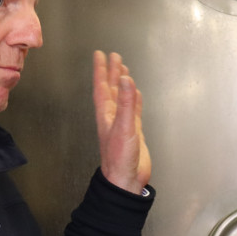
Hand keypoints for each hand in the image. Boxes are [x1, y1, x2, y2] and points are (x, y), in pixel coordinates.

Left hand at [93, 51, 151, 194]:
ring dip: (123, 84)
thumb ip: (126, 104)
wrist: (126, 180)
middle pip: (112, 89)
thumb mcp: (123, 128)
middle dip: (112, 73)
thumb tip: (126, 79)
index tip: (100, 55)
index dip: (101, 71)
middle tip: (114, 56)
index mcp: (106, 114)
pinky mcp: (134, 132)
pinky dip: (134, 100)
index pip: (102, 87)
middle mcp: (112, 117)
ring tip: (124, 70)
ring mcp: (123, 124)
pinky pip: (133, 110)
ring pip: (122, 98)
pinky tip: (135, 94)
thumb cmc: (120, 158)